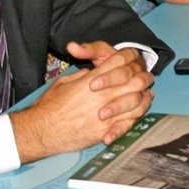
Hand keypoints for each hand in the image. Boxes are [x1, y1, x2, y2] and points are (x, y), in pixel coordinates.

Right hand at [12, 43, 153, 158]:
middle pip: (135, 79)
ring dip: (144, 96)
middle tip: (145, 77)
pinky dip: (137, 117)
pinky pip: (130, 122)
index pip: (120, 61)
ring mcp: (108, 113)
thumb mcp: (65, 81)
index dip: (129, 57)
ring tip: (146, 95)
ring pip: (138, 101)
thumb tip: (93, 73)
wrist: (42, 130)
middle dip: (142, 75)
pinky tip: (138, 114)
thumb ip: (83, 75)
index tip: (132, 59)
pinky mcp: (107, 131)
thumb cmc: (50, 106)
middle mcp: (103, 94)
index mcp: (93, 79)